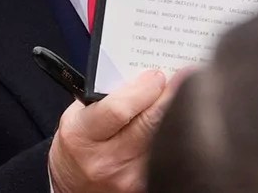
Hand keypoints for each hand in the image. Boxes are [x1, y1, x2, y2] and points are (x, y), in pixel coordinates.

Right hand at [48, 68, 187, 192]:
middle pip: (150, 124)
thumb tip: (146, 75)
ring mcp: (127, 177)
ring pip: (163, 138)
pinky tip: (175, 125)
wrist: (74, 184)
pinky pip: (166, 155)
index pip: (120, 109)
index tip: (157, 76)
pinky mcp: (143, 186)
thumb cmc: (77, 144)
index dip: (144, 90)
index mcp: (82, 135)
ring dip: (174, 116)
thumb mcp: (78, 114)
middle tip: (183, 79)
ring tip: (180, 99)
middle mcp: (106, 159)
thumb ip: (109, 95)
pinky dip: (172, 137)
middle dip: (169, 97)